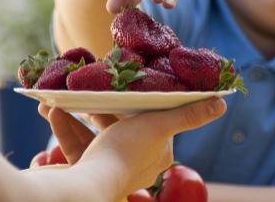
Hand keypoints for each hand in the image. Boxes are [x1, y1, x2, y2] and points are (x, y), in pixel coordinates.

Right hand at [44, 98, 225, 196]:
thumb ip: (189, 115)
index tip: (120, 87)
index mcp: (155, 153)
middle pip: (115, 127)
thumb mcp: (160, 126)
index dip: (134, 105)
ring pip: (91, 136)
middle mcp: (133, 162)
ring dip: (74, 116)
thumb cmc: (127, 153)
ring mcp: (107, 169)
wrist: (88, 187)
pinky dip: (64, 129)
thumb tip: (223, 102)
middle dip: (96, 107)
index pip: (148, 122)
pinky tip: (51, 112)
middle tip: (87, 89)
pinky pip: (75, 146)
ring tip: (58, 99)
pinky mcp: (85, 173)